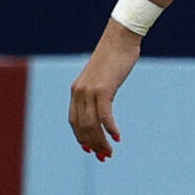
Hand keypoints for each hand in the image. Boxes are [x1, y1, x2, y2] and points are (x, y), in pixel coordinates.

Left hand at [68, 22, 143, 160]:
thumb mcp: (102, 78)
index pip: (74, 121)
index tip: (91, 150)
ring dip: (101, 141)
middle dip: (93, 144)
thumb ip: (98, 93)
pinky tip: (117, 137)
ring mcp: (89, 90)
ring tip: (110, 152)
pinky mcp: (102, 89)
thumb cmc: (114, 57)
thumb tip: (103, 108)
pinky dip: (110, 129)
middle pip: (82, 126)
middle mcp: (79, 92)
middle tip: (104, 156)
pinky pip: (104, 116)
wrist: (120, 38)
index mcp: (76, 90)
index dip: (81, 138)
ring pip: (91, 124)